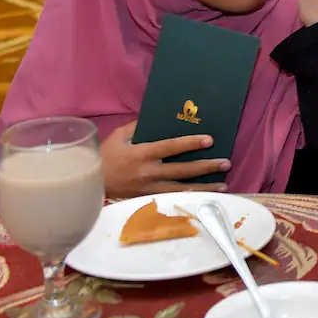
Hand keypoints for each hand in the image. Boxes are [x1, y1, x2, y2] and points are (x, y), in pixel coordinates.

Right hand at [100, 121, 229, 197]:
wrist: (91, 185)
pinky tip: (205, 197)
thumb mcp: (118, 137)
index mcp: (142, 154)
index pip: (171, 147)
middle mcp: (148, 172)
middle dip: (206, 166)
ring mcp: (149, 189)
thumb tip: (156, 117)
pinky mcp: (149, 200)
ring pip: (182, 189)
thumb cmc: (105, 158)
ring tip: (224, 184)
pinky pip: (173, 199)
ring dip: (204, 186)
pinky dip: (190, 198)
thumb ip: (138, 127)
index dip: (190, 143)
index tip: (209, 140)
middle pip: (182, 170)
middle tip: (226, 163)